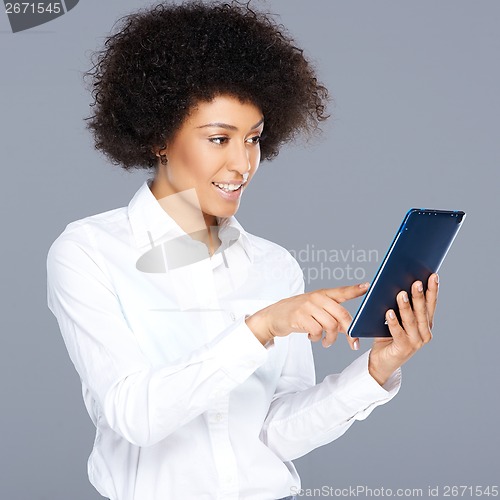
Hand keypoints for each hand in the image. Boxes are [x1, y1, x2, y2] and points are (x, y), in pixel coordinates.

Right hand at [245, 282, 369, 349]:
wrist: (273, 317)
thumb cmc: (297, 314)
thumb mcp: (315, 311)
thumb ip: (332, 316)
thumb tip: (348, 329)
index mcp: (322, 294)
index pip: (342, 291)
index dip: (355, 289)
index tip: (368, 287)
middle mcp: (316, 298)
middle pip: (342, 315)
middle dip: (349, 332)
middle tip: (352, 343)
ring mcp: (307, 306)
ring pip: (331, 326)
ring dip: (331, 339)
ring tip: (326, 342)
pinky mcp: (299, 316)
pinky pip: (318, 331)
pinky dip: (317, 338)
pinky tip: (312, 337)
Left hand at [368, 273, 438, 385]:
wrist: (381, 361)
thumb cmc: (387, 336)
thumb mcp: (395, 318)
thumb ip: (398, 305)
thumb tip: (396, 283)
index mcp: (425, 324)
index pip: (431, 304)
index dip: (432, 290)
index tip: (433, 275)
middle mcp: (424, 333)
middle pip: (422, 311)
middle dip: (420, 295)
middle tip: (416, 282)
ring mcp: (416, 342)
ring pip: (411, 321)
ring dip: (406, 306)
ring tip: (401, 293)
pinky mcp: (403, 348)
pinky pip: (398, 333)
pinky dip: (394, 322)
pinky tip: (389, 312)